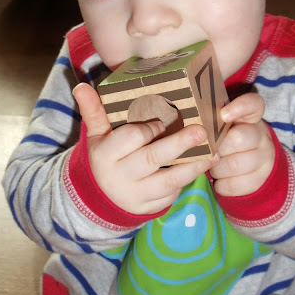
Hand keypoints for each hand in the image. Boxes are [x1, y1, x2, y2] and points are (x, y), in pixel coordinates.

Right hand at [72, 83, 217, 215]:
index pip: (130, 138)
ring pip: (167, 181)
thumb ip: (93, 111)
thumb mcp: (96, 135)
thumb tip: (81, 86)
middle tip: (201, 130)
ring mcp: (135, 196)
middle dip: (178, 144)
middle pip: (151, 158)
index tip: (164, 119)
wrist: (100, 197)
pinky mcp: (149, 208)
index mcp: (105, 155)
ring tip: (213, 153)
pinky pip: (171, 195)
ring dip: (192, 167)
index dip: (149, 128)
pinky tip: (204, 166)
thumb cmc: (104, 156)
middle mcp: (119, 177)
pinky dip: (188, 181)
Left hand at [209, 93, 274, 196]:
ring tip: (212, 166)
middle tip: (207, 150)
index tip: (224, 114)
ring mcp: (263, 158)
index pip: (254, 104)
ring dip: (217, 167)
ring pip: (235, 164)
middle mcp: (260, 135)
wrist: (252, 166)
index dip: (241, 107)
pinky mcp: (259, 180)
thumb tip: (183, 119)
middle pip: (240, 138)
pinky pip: (235, 184)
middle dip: (218, 147)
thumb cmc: (225, 140)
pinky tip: (219, 179)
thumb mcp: (221, 126)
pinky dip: (222, 185)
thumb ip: (208, 120)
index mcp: (250, 117)